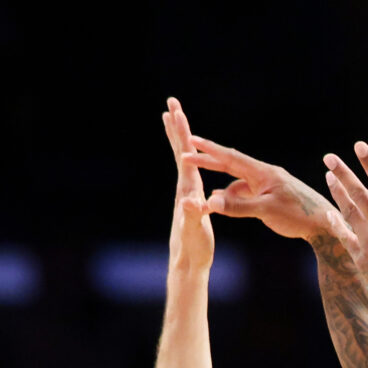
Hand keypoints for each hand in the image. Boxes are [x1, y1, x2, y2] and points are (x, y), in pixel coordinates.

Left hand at [162, 98, 216, 273]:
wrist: (187, 264)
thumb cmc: (194, 249)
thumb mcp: (195, 232)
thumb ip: (192, 216)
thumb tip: (187, 202)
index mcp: (188, 189)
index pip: (185, 155)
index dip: (182, 133)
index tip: (177, 111)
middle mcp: (184, 187)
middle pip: (180, 150)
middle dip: (177, 126)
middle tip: (171, 102)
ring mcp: (186, 193)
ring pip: (182, 158)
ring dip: (179, 137)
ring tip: (173, 118)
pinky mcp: (190, 199)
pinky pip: (188, 170)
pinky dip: (187, 155)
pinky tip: (188, 153)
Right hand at [179, 132, 350, 244]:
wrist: (325, 225)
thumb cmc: (299, 215)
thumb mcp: (266, 210)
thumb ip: (238, 206)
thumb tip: (209, 202)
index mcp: (263, 172)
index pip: (231, 157)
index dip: (209, 149)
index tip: (191, 140)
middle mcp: (264, 175)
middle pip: (231, 165)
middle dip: (209, 162)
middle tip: (186, 156)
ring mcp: (267, 186)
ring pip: (237, 183)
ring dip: (220, 188)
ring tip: (203, 197)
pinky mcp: (270, 197)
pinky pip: (245, 194)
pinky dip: (232, 197)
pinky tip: (221, 203)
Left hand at [324, 141, 367, 314]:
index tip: (359, 146)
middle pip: (357, 193)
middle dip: (342, 173)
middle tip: (329, 157)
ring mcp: (367, 240)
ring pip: (347, 210)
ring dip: (337, 192)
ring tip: (328, 176)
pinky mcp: (359, 255)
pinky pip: (343, 235)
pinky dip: (335, 222)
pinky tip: (328, 211)